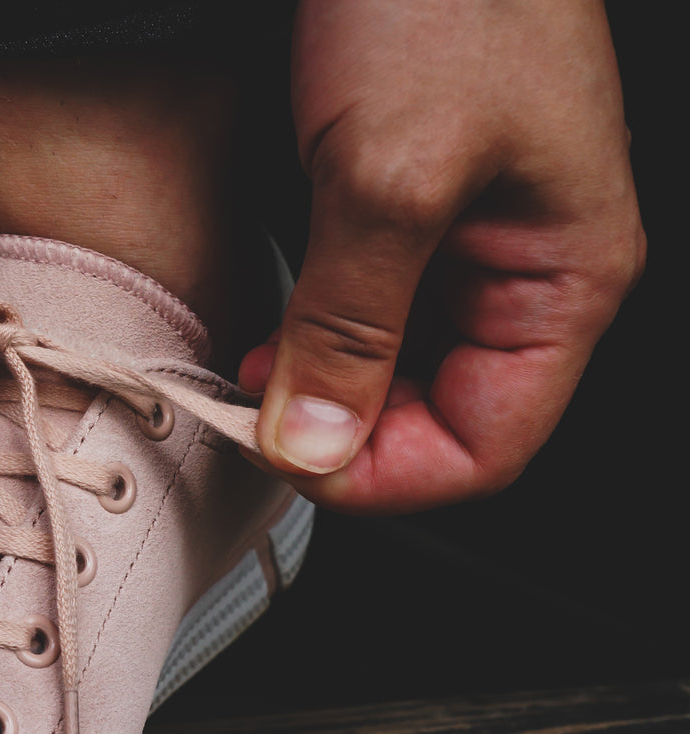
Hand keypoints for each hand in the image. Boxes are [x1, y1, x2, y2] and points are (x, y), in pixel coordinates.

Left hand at [239, 0, 644, 513]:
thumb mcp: (390, 176)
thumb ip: (351, 323)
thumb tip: (315, 443)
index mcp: (562, 278)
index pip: (488, 444)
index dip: (388, 478)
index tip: (293, 466)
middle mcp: (519, 272)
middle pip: (439, 417)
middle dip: (346, 435)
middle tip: (254, 421)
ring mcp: (461, 243)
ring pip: (397, 370)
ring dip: (321, 390)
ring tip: (252, 377)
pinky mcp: (405, 211)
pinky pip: (367, 311)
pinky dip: (313, 336)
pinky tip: (268, 333)